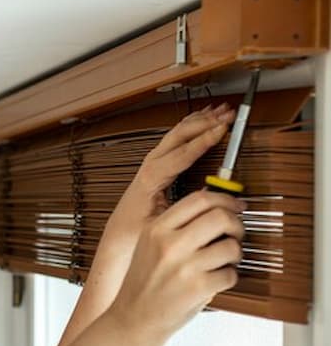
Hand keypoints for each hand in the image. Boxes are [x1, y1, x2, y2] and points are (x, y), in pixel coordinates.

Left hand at [106, 105, 236, 242]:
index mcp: (151, 178)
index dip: (204, 139)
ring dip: (199, 120)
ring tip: (220, 110)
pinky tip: (202, 119)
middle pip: (179, 135)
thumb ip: (184, 208)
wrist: (117, 234)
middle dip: (205, 122)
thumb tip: (208, 194)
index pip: (182, 153)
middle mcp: (150, 166)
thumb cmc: (135, 230)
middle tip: (228, 114)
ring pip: (177, 133)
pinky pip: (175, 138)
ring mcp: (151, 163)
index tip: (222, 129)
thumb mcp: (162, 224)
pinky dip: (191, 126)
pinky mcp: (155, 165)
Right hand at [106, 189, 245, 340]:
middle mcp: (169, 244)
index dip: (225, 199)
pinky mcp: (198, 288)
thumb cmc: (145, 282)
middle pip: (221, 217)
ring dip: (235, 254)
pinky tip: (213, 281)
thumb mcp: (150, 245)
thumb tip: (214, 204)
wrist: (133, 318)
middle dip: (236, 225)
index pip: (200, 199)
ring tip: (222, 262)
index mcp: (156, 229)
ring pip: (231, 247)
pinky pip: (231, 274)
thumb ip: (177, 224)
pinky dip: (228, 278)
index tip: (236, 206)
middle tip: (234, 234)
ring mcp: (184, 267)